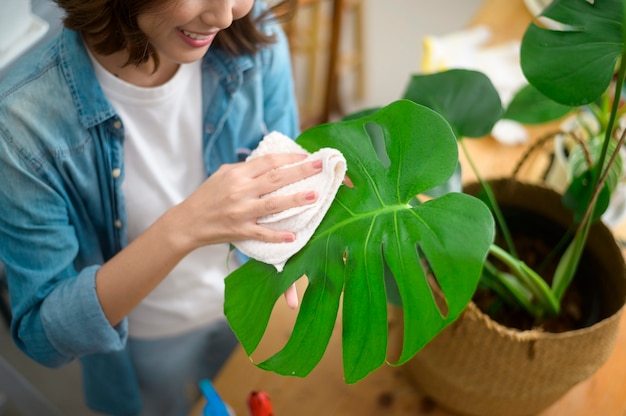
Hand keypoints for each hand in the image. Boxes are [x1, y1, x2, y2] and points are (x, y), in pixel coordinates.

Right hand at [169, 153, 321, 251]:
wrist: (188, 222)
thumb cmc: (207, 196)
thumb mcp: (222, 175)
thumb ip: (244, 169)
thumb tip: (269, 164)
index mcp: (237, 175)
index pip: (268, 162)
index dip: (289, 157)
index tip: (305, 155)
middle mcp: (241, 191)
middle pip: (276, 178)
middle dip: (300, 171)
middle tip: (320, 166)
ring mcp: (241, 212)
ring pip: (274, 204)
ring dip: (296, 200)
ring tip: (315, 195)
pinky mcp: (240, 230)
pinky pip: (263, 233)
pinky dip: (278, 235)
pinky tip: (294, 236)